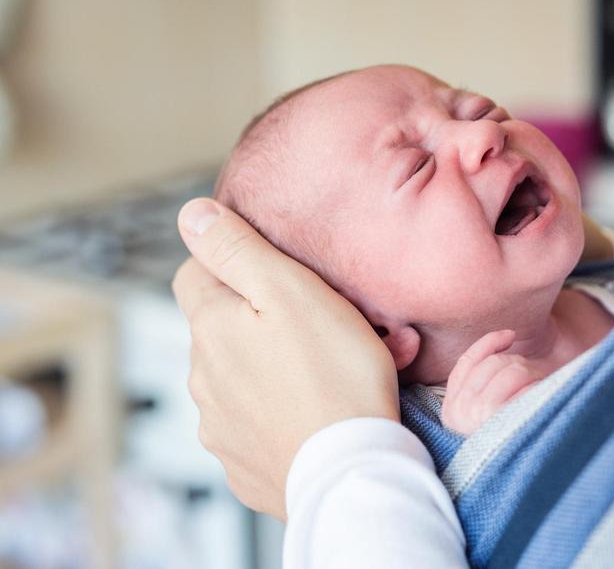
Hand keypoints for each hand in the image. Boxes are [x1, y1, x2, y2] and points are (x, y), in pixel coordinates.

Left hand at [172, 199, 398, 520]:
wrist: (351, 469)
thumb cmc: (333, 372)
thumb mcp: (290, 290)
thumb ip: (237, 249)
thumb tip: (190, 215)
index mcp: (210, 328)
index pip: (194, 273)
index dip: (231, 262)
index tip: (275, 271)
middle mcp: (202, 378)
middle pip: (219, 326)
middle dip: (260, 316)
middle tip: (321, 319)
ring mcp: (219, 426)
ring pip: (238, 374)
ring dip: (271, 363)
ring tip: (330, 365)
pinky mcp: (242, 462)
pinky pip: (254, 421)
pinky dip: (278, 409)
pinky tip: (317, 408)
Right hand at [441, 330, 543, 435]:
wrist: (514, 484)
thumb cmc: (502, 443)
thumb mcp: (478, 415)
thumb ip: (478, 384)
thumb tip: (506, 337)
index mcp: (451, 409)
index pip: (468, 361)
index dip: (489, 343)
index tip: (510, 335)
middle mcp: (461, 411)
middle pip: (494, 363)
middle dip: (519, 363)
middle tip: (534, 376)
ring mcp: (480, 415)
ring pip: (511, 370)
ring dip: (532, 374)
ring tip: (541, 388)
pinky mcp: (504, 420)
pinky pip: (526, 387)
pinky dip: (540, 387)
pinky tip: (544, 396)